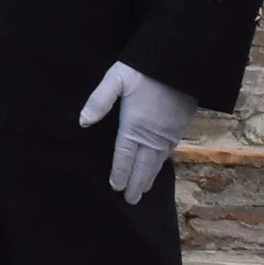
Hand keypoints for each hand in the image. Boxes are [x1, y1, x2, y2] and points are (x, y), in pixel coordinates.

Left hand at [80, 61, 194, 203]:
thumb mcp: (115, 79)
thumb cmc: (144, 69)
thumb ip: (98, 101)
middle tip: (131, 201)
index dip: (120, 173)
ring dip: (150, 177)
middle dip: (136, 184)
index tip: (115, 188)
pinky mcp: (180, 129)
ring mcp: (169, 134)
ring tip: (143, 190)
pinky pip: (169, 153)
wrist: (180, 64)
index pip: (124, 156)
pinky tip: (158, 167)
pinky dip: (162, 165)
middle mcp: (153, 135)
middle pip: (143, 166)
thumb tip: (82, 122)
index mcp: (134, 126)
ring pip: (158, 162)